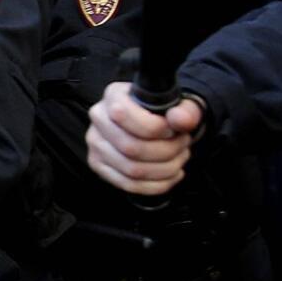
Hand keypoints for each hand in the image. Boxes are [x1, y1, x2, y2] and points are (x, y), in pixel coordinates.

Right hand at [86, 81, 201, 195]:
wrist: (152, 122)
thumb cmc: (163, 113)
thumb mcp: (180, 105)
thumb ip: (185, 111)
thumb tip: (180, 120)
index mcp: (114, 95)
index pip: (124, 115)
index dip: (155, 127)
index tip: (174, 130)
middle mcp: (98, 118)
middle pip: (130, 147)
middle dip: (166, 151)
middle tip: (183, 145)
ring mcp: (96, 143)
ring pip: (132, 169)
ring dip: (165, 169)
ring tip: (179, 158)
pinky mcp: (98, 165)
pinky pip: (129, 184)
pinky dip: (157, 185)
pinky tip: (172, 175)